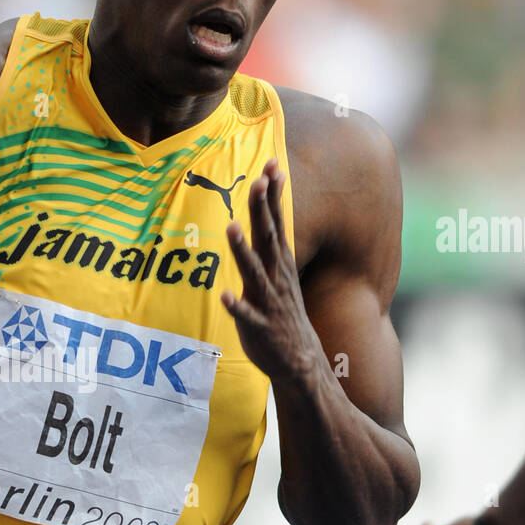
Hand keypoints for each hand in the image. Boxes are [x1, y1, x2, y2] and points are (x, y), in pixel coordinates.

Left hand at [220, 159, 319, 382]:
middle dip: (262, 210)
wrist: (300, 361)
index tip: (272, 164)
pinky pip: (246, 316)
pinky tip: (224, 297)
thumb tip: (267, 214)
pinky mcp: (259, 328)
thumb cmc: (283, 313)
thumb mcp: (280, 274)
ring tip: (232, 229)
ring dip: (243, 251)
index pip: (278, 222)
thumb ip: (270, 245)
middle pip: (269, 238)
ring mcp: (269, 302)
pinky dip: (237, 306)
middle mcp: (276, 278)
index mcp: (279, 264)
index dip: (274, 195)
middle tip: (257, 182)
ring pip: (254, 273)